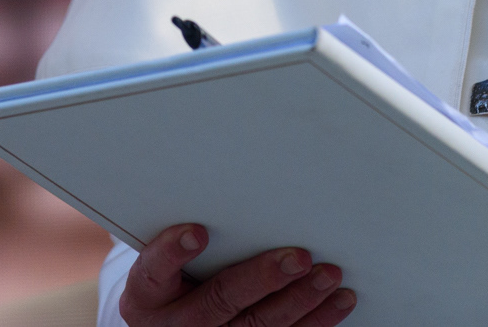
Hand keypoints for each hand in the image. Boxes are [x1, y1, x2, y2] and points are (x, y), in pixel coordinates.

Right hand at [119, 224, 356, 326]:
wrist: (170, 319)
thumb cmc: (175, 272)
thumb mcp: (166, 254)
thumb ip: (189, 228)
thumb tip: (238, 176)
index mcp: (147, 294)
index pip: (154, 272)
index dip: (172, 253)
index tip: (196, 231)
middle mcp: (174, 324)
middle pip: (219, 301)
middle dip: (262, 280)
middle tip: (298, 258)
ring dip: (300, 301)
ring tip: (329, 275)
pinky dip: (316, 321)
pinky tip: (339, 301)